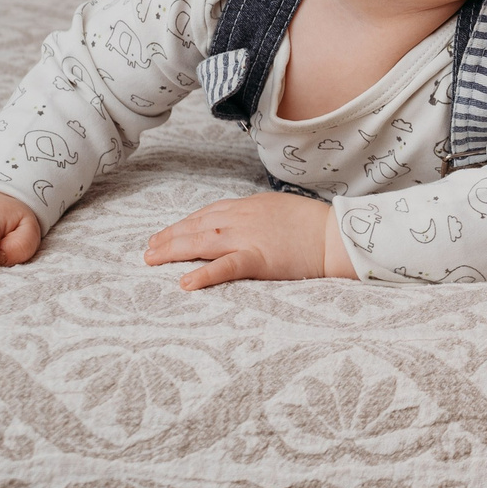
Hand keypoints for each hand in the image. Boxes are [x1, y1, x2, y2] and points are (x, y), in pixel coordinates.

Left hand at [144, 192, 354, 289]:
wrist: (338, 235)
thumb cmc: (316, 225)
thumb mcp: (282, 210)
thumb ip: (259, 216)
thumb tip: (244, 224)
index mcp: (251, 205)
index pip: (209, 213)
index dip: (185, 223)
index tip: (167, 232)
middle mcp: (245, 217)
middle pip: (198, 225)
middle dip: (170, 236)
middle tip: (148, 249)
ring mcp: (250, 237)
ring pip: (202, 241)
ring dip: (174, 249)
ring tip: (152, 259)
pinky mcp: (259, 259)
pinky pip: (226, 266)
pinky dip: (203, 274)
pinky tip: (184, 282)